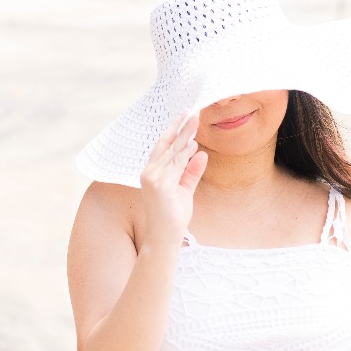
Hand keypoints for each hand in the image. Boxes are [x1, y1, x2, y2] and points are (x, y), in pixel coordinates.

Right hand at [140, 110, 207, 246]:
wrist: (163, 238)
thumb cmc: (173, 217)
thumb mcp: (185, 190)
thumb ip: (191, 172)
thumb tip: (201, 153)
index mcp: (152, 172)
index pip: (163, 147)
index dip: (174, 131)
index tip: (185, 117)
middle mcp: (149, 172)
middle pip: (166, 144)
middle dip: (180, 127)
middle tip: (192, 111)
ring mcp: (152, 178)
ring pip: (172, 152)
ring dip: (185, 136)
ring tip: (195, 121)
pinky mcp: (159, 185)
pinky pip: (176, 165)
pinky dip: (185, 154)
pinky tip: (193, 144)